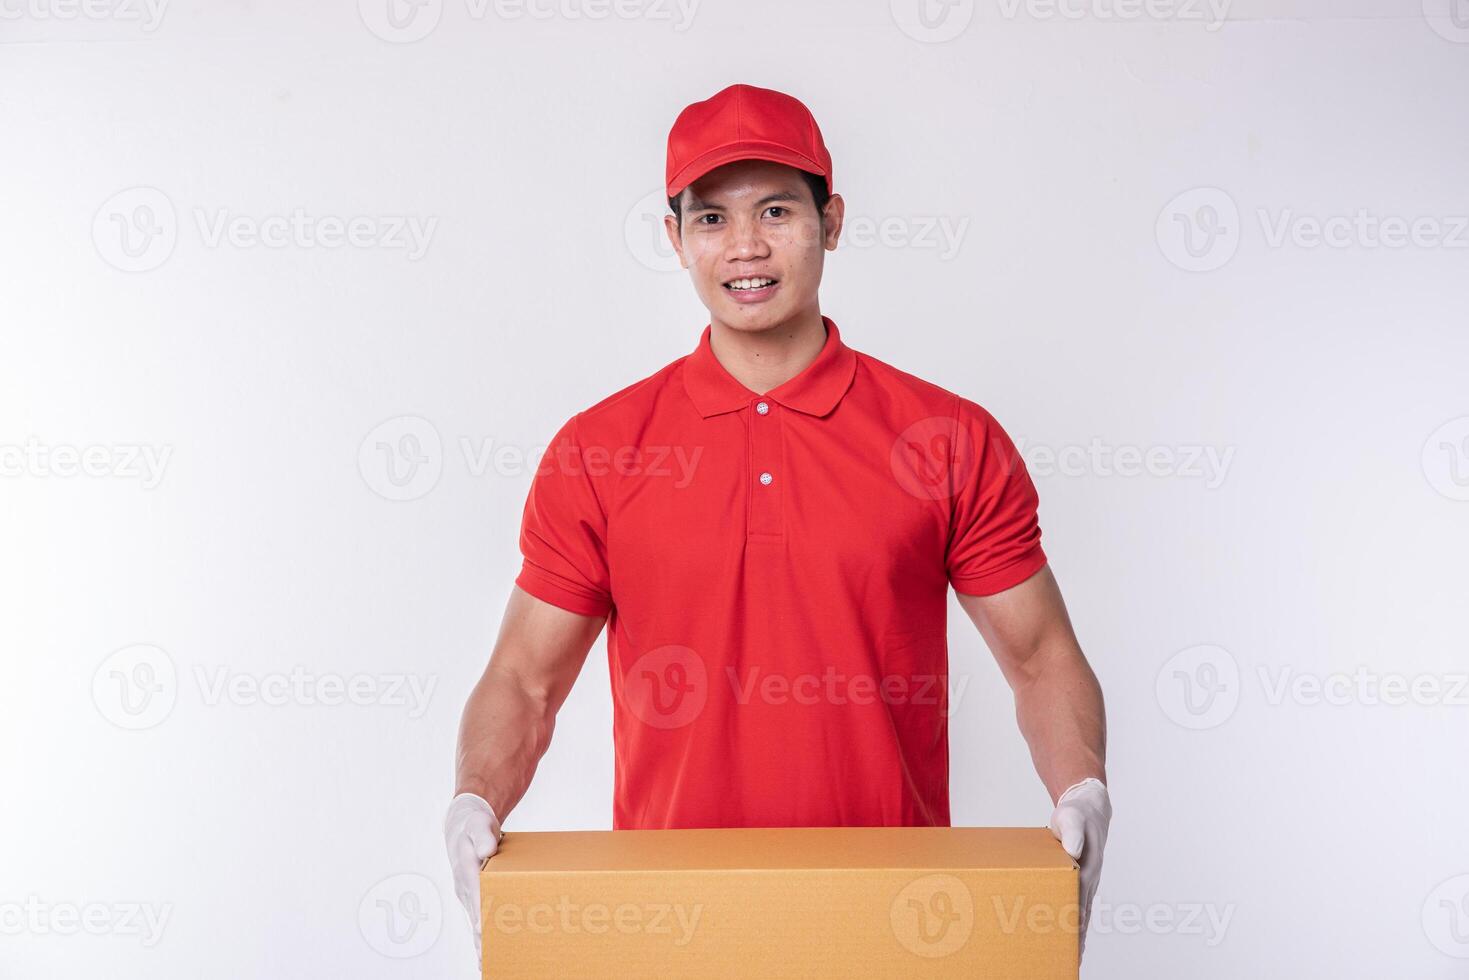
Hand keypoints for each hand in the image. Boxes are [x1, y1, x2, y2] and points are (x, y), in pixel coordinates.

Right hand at [444, 792, 502, 958]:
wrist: (462, 825)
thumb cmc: (473, 825)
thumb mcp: (479, 824)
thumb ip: (483, 836)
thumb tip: (487, 850)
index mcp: (467, 870)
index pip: (476, 898)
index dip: (481, 917)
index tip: (486, 934)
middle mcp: (465, 886)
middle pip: (474, 917)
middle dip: (481, 939)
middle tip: (488, 961)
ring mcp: (467, 893)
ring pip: (474, 922)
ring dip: (480, 942)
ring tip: (486, 965)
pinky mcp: (472, 895)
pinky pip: (476, 917)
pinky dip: (479, 935)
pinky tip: (485, 950)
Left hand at [1048, 777, 1110, 956]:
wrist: (1088, 808)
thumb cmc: (1077, 814)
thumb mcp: (1071, 818)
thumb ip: (1071, 833)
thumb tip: (1072, 851)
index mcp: (1087, 868)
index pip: (1079, 900)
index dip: (1075, 921)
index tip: (1072, 941)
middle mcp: (1090, 879)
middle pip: (1082, 914)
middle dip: (1077, 937)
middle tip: (1070, 961)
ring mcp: (1088, 881)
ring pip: (1083, 913)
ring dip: (1077, 934)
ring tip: (1071, 958)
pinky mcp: (1082, 880)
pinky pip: (1080, 905)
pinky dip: (1077, 922)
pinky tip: (1070, 934)